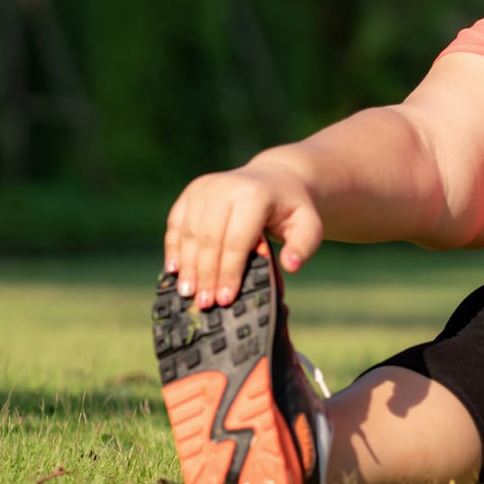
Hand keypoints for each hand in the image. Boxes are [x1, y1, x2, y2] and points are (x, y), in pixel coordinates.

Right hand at [163, 158, 324, 308]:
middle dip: (206, 275)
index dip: (229, 273)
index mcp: (254, 195)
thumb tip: (291, 266)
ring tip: (188, 294)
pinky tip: (174, 270)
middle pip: (209, 239)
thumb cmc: (292, 210)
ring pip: (189, 233)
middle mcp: (225, 187)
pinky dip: (173, 247)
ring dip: (188, 266)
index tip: (226, 300)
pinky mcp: (191, 192)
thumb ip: (303, 246)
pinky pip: (176, 223)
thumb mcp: (309, 225)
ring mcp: (205, 187)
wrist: (276, 179)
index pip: (236, 241)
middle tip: (205, 304)